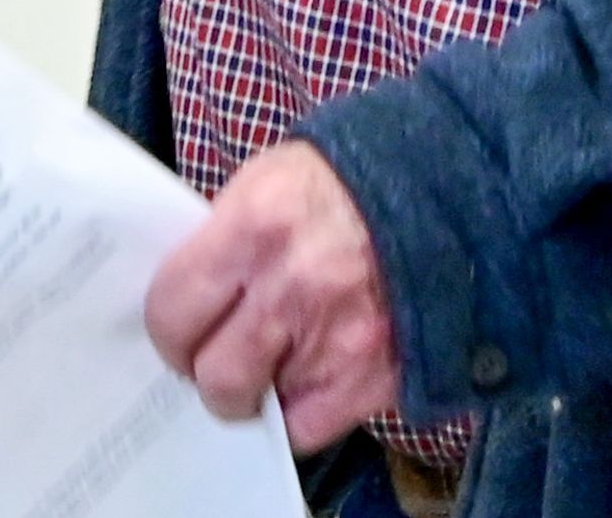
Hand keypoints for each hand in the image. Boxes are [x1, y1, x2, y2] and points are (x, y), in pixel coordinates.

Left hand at [144, 140, 400, 455]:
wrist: (442, 192)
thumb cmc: (343, 181)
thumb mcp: (268, 181)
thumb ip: (224, 240)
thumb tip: (189, 295)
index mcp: (253, 227)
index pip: (172, 309)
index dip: (169, 328)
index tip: (180, 329)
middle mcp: (290, 288)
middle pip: (212, 374)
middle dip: (206, 371)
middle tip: (216, 356)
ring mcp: (335, 340)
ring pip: (258, 406)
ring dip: (256, 390)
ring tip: (268, 361)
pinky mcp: (373, 378)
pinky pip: (309, 429)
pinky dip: (299, 413)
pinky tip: (305, 380)